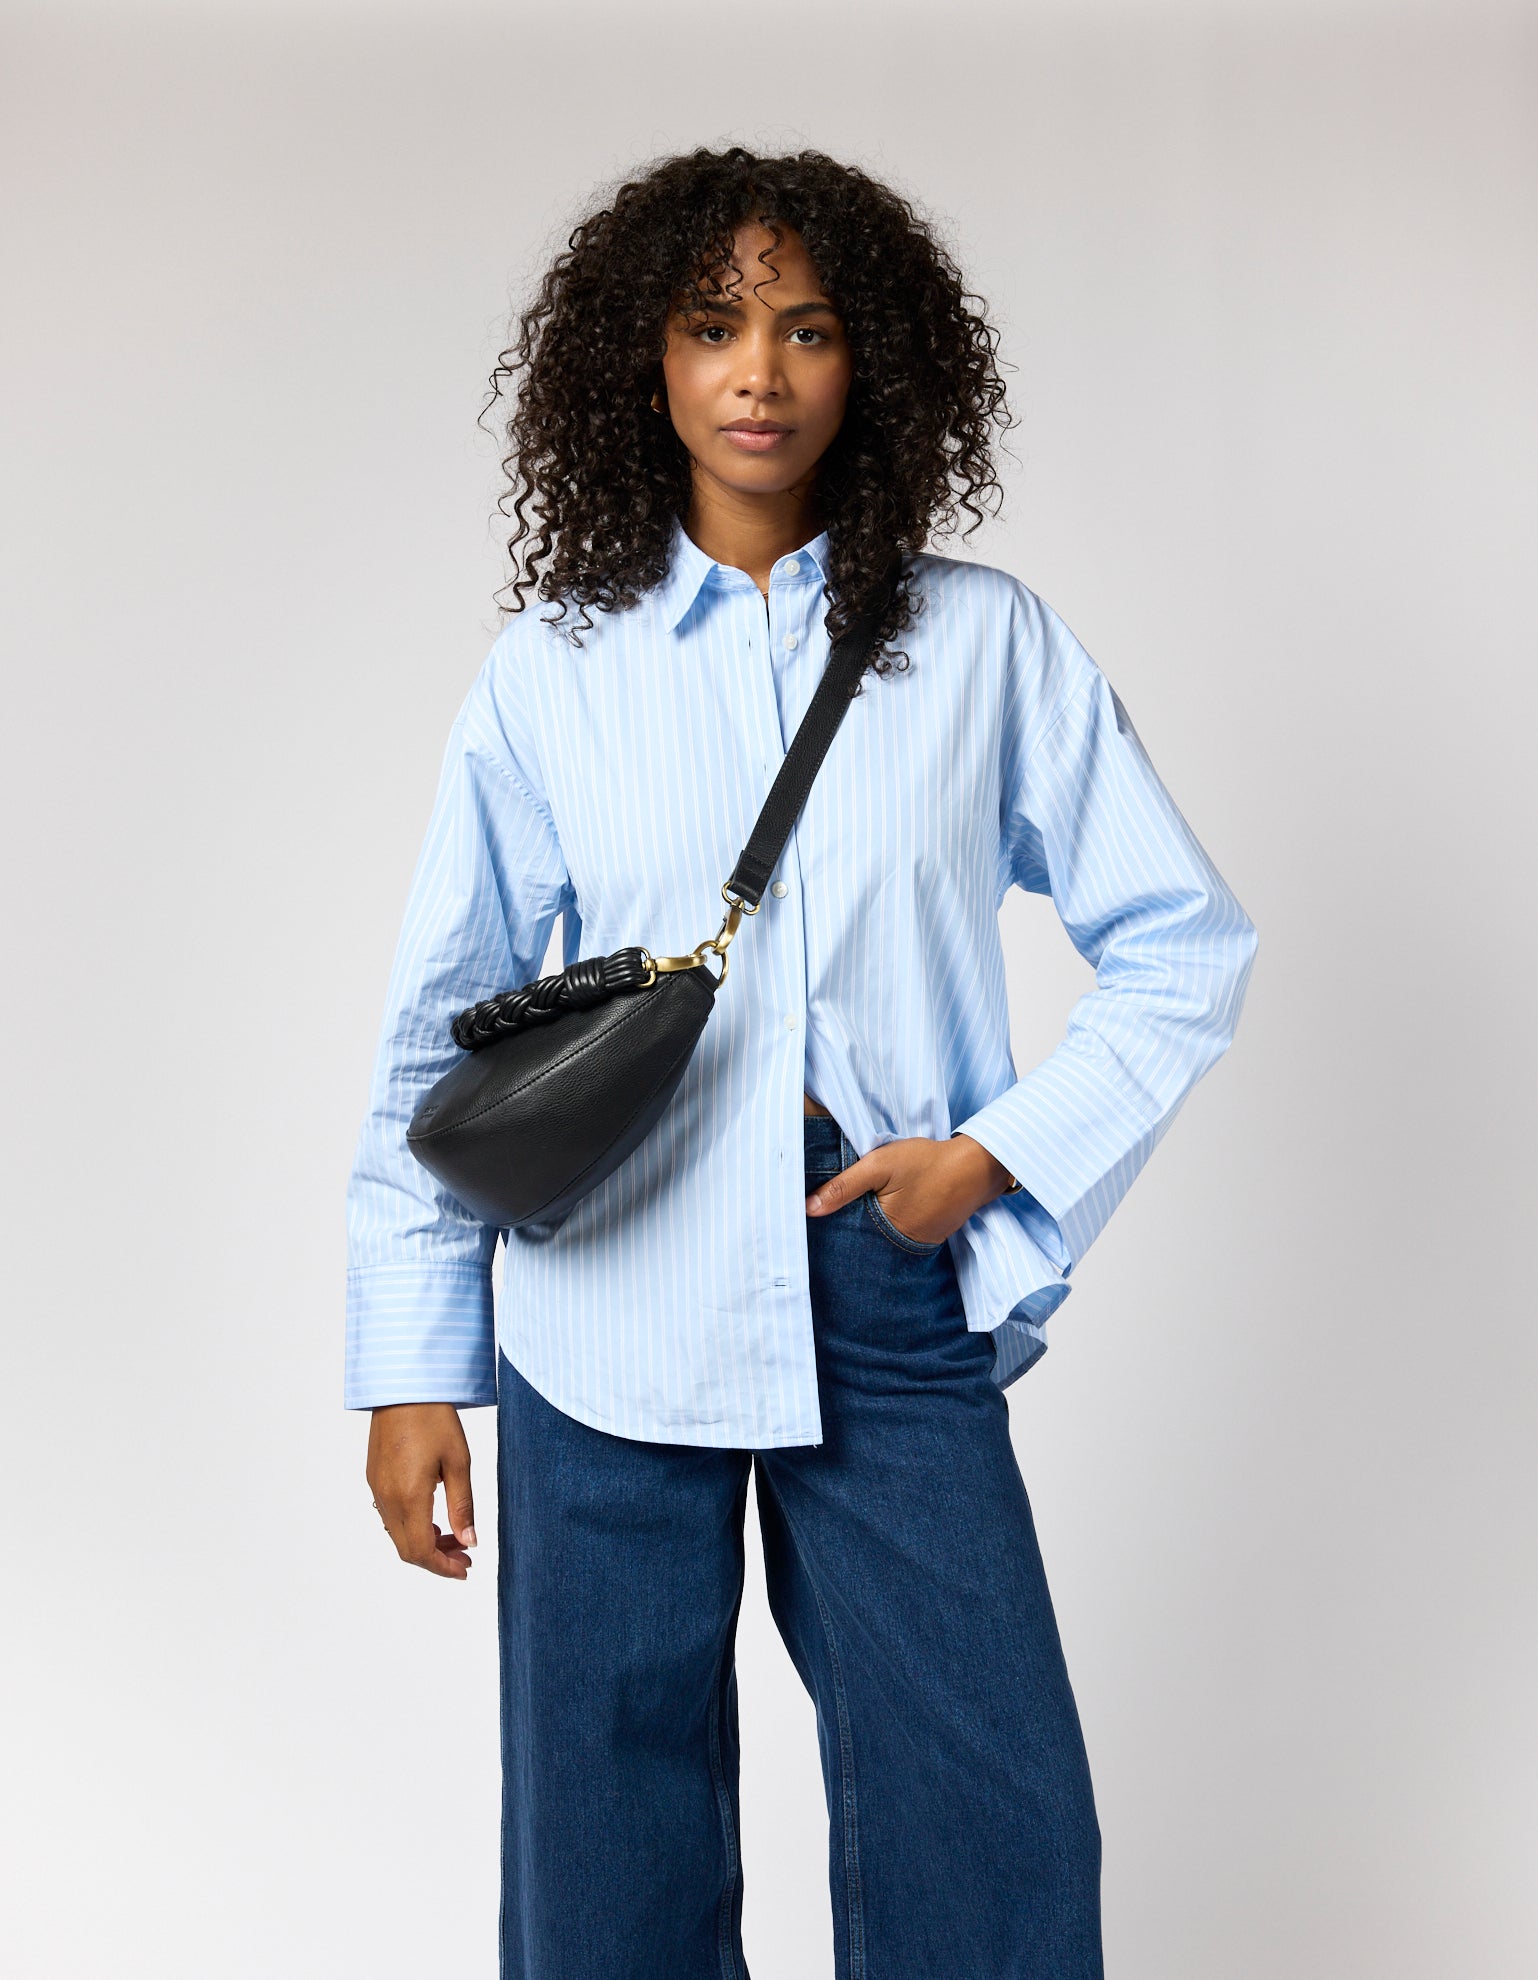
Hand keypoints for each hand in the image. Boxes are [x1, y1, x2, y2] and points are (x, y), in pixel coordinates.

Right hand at [366, 1402, 477, 1579]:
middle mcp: (387, 1497)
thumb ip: (462, 1506)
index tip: (466, 1569)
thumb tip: (470, 1541)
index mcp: (409, 1496)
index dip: (443, 1567)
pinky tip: (433, 1517)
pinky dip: (411, 1527)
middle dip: (437, 1558)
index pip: (421, 1551)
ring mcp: (377, 1489)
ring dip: (424, 1543)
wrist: (403, 1386)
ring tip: (454, 1535)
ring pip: (397, 1535)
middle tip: (465, 1554)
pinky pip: (390, 1517)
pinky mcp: (374, 1478)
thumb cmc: (434, 1418)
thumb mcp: (458, 1462)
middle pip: (407, 1549)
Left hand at [805, 1133, 1015, 1246]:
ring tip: (864, 1209)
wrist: (977, 1166)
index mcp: (886, 1233)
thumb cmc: (927, 1162)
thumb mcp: (880, 1165)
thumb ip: (844, 1186)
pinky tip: (891, 1207)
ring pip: (885, 1237)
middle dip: (852, 1229)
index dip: (834, 1227)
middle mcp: (903, 1246)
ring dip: (874, 1226)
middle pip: (866, 1240)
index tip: (819, 1219)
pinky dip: (895, 1222)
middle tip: (837, 1214)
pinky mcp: (933, 1234)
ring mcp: (920, 1242)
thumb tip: (808, 1209)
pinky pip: (904, 1233)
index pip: (848, 1237)